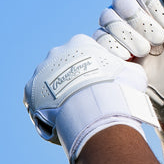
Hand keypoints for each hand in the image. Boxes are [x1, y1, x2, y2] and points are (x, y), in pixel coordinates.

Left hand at [24, 34, 156, 163]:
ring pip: (49, 83)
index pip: (84, 51)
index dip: (92, 67)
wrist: (95, 109)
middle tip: (86, 97)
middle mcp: (56, 53)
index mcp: (80, 43)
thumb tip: (130, 72)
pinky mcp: (30, 92)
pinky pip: (38, 101)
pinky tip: (63, 120)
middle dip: (72, 80)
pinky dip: (48, 109)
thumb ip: (127, 69)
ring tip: (74, 112)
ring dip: (59, 94)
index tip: (100, 81)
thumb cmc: (117, 88)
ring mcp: (41, 71)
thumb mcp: (132, 72)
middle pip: (64, 65)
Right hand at [94, 0, 163, 149]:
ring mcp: (117, 28)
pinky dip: (116, 49)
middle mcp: (132, 10)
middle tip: (160, 40)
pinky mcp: (106, 47)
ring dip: (131, 37)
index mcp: (154, 0)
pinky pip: (99, 39)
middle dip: (142, 22)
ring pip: (108, 18)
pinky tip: (132, 59)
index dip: (151, 2)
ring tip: (148, 52)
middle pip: (122, 0)